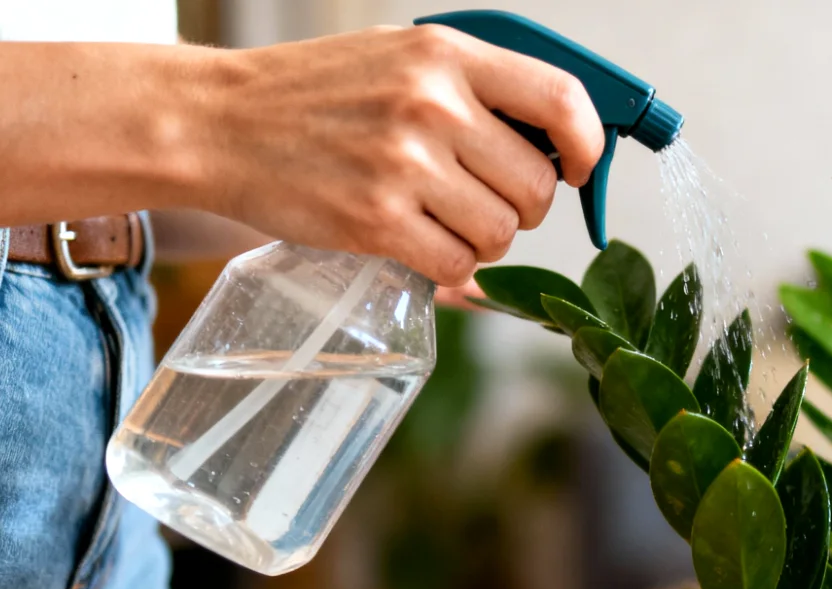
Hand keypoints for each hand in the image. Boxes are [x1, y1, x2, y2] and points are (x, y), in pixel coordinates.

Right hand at [192, 25, 604, 285]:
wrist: (217, 122)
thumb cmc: (317, 95)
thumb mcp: (399, 59)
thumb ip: (475, 90)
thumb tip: (558, 149)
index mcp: (445, 54)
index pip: (561, 99)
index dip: (587, 144)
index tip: (578, 167)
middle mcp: (431, 104)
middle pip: (535, 186)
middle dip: (520, 207)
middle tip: (478, 199)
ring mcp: (404, 165)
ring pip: (501, 232)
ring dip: (483, 240)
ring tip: (439, 218)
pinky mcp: (377, 220)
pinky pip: (458, 264)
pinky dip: (448, 266)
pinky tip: (416, 242)